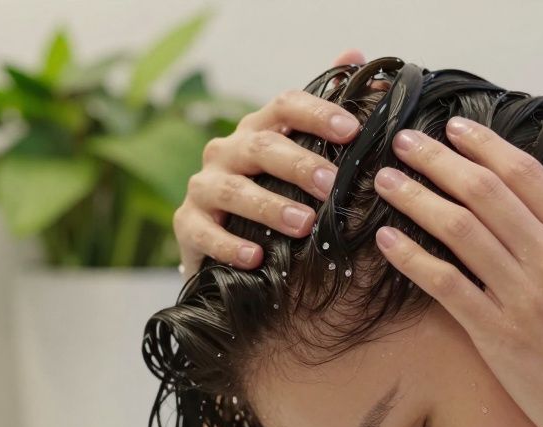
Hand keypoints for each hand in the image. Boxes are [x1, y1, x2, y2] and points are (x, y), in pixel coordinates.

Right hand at [173, 49, 370, 275]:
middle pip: (260, 146)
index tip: (352, 131)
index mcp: (257, 130)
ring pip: (233, 190)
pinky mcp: (187, 224)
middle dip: (298, 164)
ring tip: (302, 224)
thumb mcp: (295, 156)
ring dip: (269, 206)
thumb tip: (355, 53)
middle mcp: (226, 152)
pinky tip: (255, 257)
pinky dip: (230, 245)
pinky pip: (205, 232)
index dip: (317, 114)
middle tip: (330, 184)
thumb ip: (323, 113)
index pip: (285, 106)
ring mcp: (203, 187)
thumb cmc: (267, 193)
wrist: (218, 242)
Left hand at [372, 118, 542, 426]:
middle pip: (484, 192)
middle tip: (404, 141)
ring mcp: (523, 298)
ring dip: (416, 199)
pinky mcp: (497, 335)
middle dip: (439, 160)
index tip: (455, 128)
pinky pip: (446, 285)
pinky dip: (413, 258)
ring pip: (459, 231)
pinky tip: (387, 240)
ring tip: (386, 181)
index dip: (485, 146)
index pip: (527, 175)